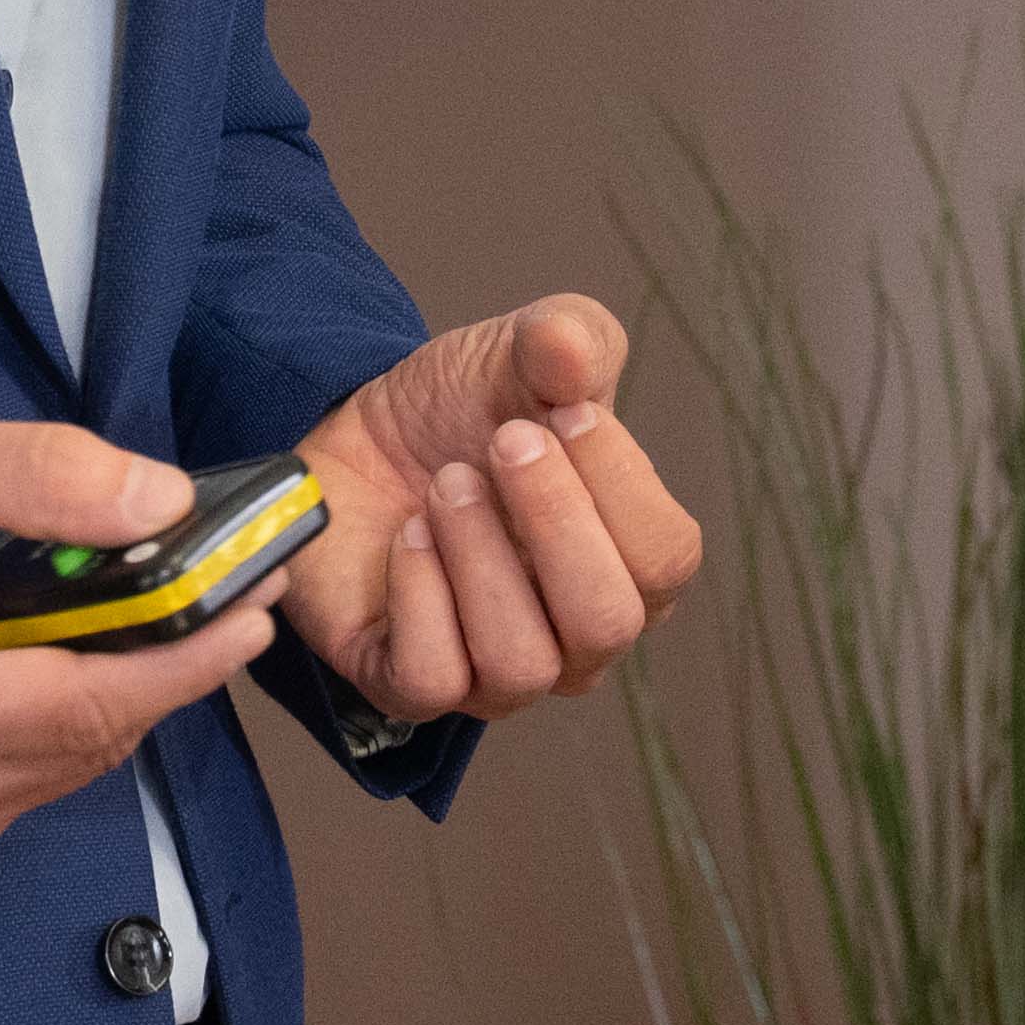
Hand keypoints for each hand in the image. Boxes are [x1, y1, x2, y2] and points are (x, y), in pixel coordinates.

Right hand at [0, 401, 280, 871]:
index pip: (79, 706)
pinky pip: (40, 775)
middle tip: (240, 586)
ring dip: (134, 689)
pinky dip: (82, 715)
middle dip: (173, 662)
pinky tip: (96, 652)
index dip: (180, 659)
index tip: (253, 608)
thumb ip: (43, 474)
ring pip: (74, 763)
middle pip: (87, 739)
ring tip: (183, 608)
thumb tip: (164, 505)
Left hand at [283, 295, 703, 730]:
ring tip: (445, 486)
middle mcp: (575, 637)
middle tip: (504, 442)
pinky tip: (407, 535)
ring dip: (479, 555)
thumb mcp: (521, 352)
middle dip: (553, 519)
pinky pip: (432, 679)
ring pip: (520, 662)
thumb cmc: (462, 410)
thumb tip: (568, 348)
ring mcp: (496, 674)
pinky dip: (418, 595)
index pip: (667, 558)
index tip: (564, 410)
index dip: (620, 479)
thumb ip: (568, 339)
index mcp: (627, 563)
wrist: (357, 433)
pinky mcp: (409, 685)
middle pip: (607, 622)